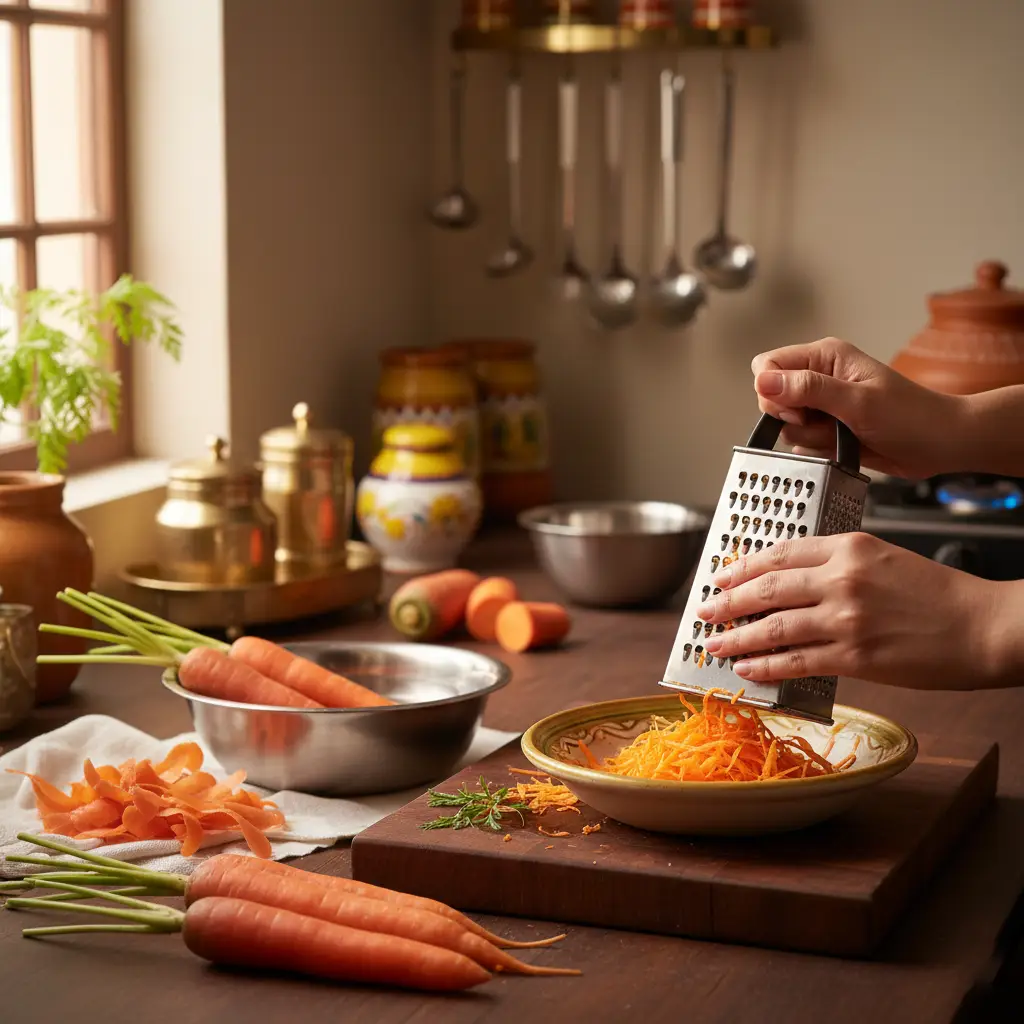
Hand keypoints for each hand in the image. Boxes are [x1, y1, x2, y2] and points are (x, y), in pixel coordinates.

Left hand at [697, 533, 1003, 689]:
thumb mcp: (885, 558)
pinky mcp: (854, 656)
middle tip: (704, 611)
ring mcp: (845, 618)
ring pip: (773, 627)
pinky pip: (795, 661)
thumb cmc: (940, 594)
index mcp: (849, 546)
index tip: (721, 576)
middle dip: (727, 602)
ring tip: (714, 645)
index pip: (780, 552)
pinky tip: (749, 669)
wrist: (985, 626)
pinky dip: (766, 666)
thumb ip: (838, 564)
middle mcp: (841, 578)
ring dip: (737, 638)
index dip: (743, 567)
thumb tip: (792, 582)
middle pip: (766, 588)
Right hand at [751, 337, 964, 478]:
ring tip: (843, 435)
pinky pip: (800, 441)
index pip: (768, 366)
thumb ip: (808, 389)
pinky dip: (816, 449)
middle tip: (826, 423)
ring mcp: (822, 405)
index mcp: (825, 357)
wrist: (941, 444)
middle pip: (772, 398)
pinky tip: (842, 447)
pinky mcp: (827, 429)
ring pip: (786, 424)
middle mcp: (819, 378)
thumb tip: (763, 380)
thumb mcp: (857, 401)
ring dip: (811, 436)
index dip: (772, 390)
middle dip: (792, 418)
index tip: (799, 408)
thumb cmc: (910, 416)